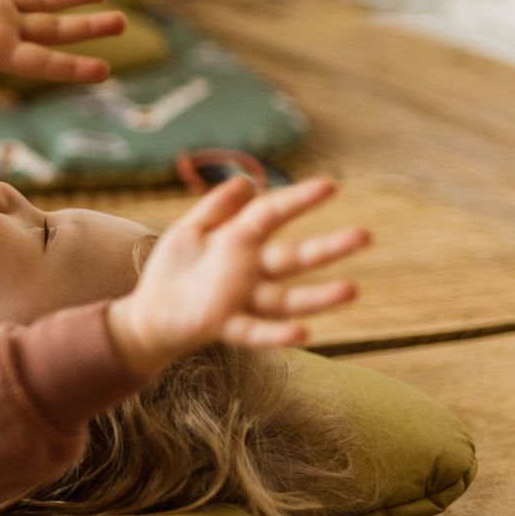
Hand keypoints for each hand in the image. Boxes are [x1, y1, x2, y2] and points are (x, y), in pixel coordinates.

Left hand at [106, 177, 370, 376]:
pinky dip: (277, 335)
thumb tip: (248, 180)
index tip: (331, 185)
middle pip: (294, 258)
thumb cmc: (175, 270)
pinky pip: (256, 332)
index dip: (297, 199)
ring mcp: (241, 301)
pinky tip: (302, 333)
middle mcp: (250, 272)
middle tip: (365, 235)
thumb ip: (217, 208)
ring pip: (286, 300)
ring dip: (318, 297)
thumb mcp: (191, 230)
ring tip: (352, 290)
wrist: (148, 314)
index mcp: (241, 241)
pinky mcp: (225, 326)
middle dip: (329, 248)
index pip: (272, 215)